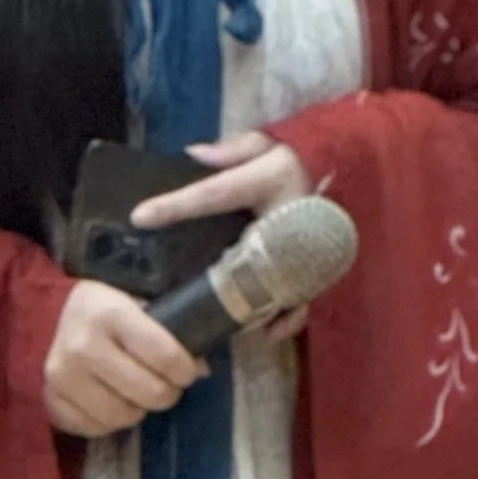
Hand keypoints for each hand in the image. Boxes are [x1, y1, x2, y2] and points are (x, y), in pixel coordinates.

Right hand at [42, 280, 201, 437]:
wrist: (47, 314)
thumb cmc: (103, 309)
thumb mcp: (135, 304)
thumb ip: (169, 331)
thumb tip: (202, 369)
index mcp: (108, 313)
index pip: (165, 356)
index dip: (185, 368)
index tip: (187, 369)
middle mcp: (82, 346)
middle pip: (150, 393)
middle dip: (165, 391)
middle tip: (162, 382)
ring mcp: (64, 378)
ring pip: (125, 417)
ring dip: (137, 407)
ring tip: (132, 389)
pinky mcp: (52, 402)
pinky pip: (97, 430)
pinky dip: (109, 421)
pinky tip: (108, 398)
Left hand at [129, 132, 316, 348]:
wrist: (337, 178)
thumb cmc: (292, 162)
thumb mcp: (265, 145)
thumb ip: (232, 150)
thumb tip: (192, 155)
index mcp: (265, 181)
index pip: (211, 194)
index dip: (175, 205)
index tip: (140, 216)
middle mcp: (283, 220)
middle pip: (243, 253)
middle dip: (214, 276)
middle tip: (181, 293)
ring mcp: (301, 250)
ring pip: (274, 287)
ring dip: (250, 307)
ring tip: (223, 320)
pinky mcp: (311, 272)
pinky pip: (300, 303)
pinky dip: (285, 321)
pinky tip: (267, 332)